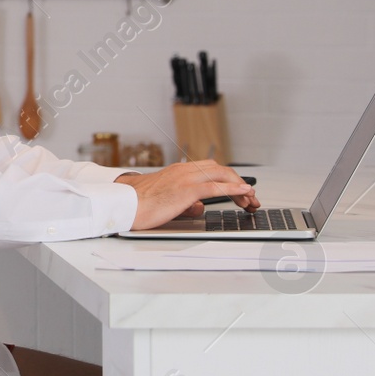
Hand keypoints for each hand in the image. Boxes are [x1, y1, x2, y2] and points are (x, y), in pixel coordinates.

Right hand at [115, 159, 258, 229]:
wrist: (124, 206)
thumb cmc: (140, 206)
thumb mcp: (168, 202)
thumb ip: (186, 202)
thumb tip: (200, 206)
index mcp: (178, 171)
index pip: (210, 169)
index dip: (229, 179)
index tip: (240, 192)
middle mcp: (183, 170)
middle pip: (219, 169)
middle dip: (238, 182)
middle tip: (250, 199)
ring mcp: (184, 178)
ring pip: (221, 174)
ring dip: (240, 187)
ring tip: (250, 200)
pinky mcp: (185, 190)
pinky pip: (215, 187)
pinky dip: (233, 188)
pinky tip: (244, 193)